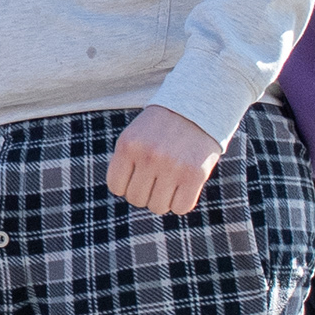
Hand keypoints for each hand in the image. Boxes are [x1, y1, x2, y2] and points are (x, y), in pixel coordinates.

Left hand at [102, 104, 221, 215]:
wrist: (197, 107)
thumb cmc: (162, 127)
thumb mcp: (136, 136)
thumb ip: (126, 163)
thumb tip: (125, 195)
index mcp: (128, 145)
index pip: (116, 187)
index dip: (127, 186)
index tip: (138, 176)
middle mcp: (148, 156)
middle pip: (137, 199)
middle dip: (146, 192)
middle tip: (157, 177)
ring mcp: (172, 167)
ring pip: (158, 207)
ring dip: (164, 199)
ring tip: (171, 181)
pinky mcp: (194, 175)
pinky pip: (181, 208)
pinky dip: (181, 203)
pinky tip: (184, 187)